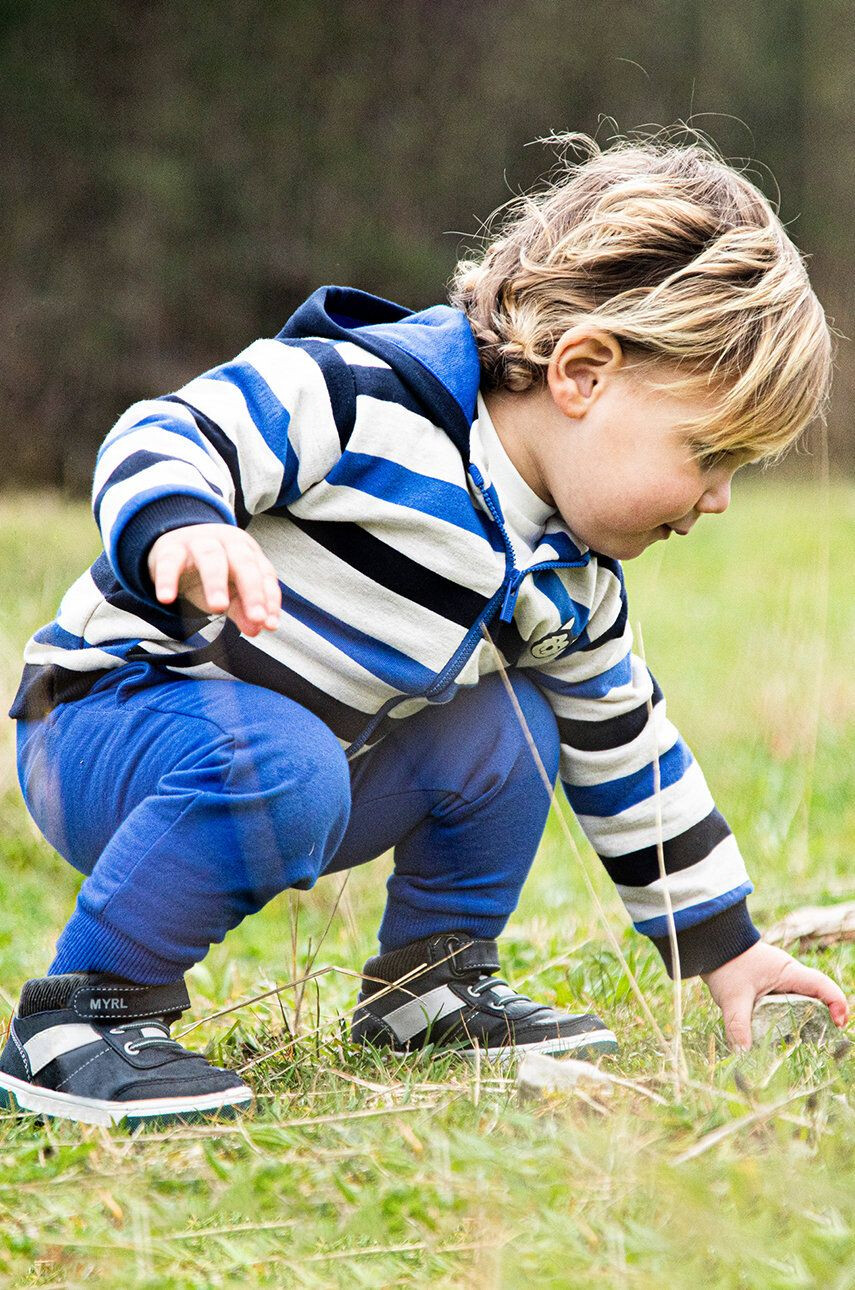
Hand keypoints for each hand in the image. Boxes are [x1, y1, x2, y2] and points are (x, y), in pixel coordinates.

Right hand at [148, 524, 281, 637]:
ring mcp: (198, 543)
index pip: (264, 574)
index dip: (269, 599)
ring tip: (218, 608)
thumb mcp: (230, 592)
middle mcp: (227, 543)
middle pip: (243, 562)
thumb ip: (243, 610)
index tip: (268, 624)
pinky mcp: (170, 548)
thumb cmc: (210, 570)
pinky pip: (170, 562)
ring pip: (210, 557)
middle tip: (255, 617)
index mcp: (247, 552)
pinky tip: (167, 598)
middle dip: (252, 590)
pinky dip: (168, 580)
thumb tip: (256, 629)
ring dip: (216, 582)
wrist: (175, 546)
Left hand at [702, 940, 848, 1050]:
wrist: (711, 947)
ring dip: (805, 1021)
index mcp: (789, 973)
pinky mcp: (770, 989)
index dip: (836, 1003)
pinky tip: (784, 1037)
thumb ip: (738, 1024)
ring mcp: (781, 983)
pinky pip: (787, 1006)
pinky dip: (789, 1020)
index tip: (838, 1024)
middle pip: (816, 998)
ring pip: (802, 1004)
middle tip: (822, 1042)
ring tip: (804, 1044)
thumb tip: (742, 1052)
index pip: (822, 986)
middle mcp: (790, 977)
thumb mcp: (732, 997)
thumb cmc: (727, 964)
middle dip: (823, 1019)